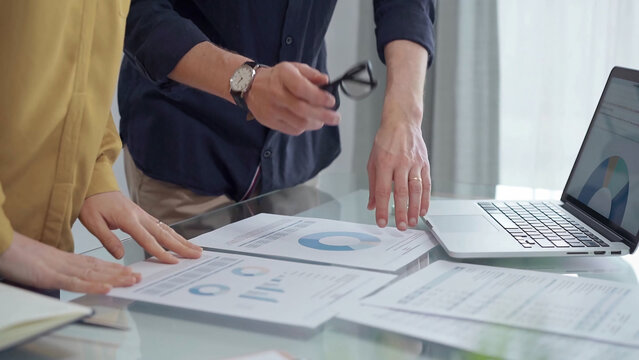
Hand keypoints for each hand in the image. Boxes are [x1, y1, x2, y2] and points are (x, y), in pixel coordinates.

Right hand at [0, 232, 140, 293]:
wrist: (1, 244)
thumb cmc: (17, 255)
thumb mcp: (41, 264)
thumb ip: (55, 269)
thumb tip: (65, 276)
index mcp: (64, 259)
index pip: (93, 264)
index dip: (111, 268)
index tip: (126, 271)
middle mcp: (66, 262)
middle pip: (98, 268)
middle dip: (120, 273)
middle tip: (138, 276)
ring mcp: (60, 268)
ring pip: (93, 274)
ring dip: (114, 278)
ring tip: (131, 280)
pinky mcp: (50, 275)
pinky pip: (76, 282)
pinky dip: (93, 284)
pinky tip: (107, 287)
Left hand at [79, 191, 201, 263]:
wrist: (94, 185)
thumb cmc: (92, 203)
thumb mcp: (93, 222)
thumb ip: (107, 239)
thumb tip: (120, 255)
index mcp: (128, 219)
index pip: (148, 240)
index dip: (161, 252)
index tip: (173, 261)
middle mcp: (140, 216)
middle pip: (164, 234)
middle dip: (182, 246)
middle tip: (196, 254)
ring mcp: (143, 215)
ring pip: (166, 230)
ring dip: (182, 240)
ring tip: (195, 249)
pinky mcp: (143, 215)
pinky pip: (162, 226)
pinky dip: (173, 234)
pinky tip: (180, 240)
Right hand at [246, 62, 340, 134]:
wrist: (249, 85)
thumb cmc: (277, 77)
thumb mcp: (294, 68)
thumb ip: (311, 74)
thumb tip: (326, 81)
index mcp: (283, 76)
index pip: (302, 89)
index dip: (319, 97)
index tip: (331, 101)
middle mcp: (276, 93)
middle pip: (302, 110)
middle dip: (323, 116)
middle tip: (336, 118)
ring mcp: (272, 109)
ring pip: (298, 123)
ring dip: (315, 123)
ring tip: (322, 121)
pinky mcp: (269, 121)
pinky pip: (291, 129)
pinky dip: (304, 128)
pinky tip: (308, 122)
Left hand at [367, 102, 430, 230]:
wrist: (402, 122)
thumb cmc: (385, 141)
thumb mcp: (372, 161)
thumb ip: (373, 185)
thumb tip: (372, 205)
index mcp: (384, 163)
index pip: (383, 191)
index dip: (382, 208)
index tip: (381, 222)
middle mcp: (400, 163)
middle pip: (401, 192)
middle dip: (401, 212)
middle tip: (400, 227)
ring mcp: (414, 163)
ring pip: (416, 190)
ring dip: (415, 208)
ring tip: (412, 222)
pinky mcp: (424, 163)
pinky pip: (427, 184)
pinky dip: (426, 199)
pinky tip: (423, 210)